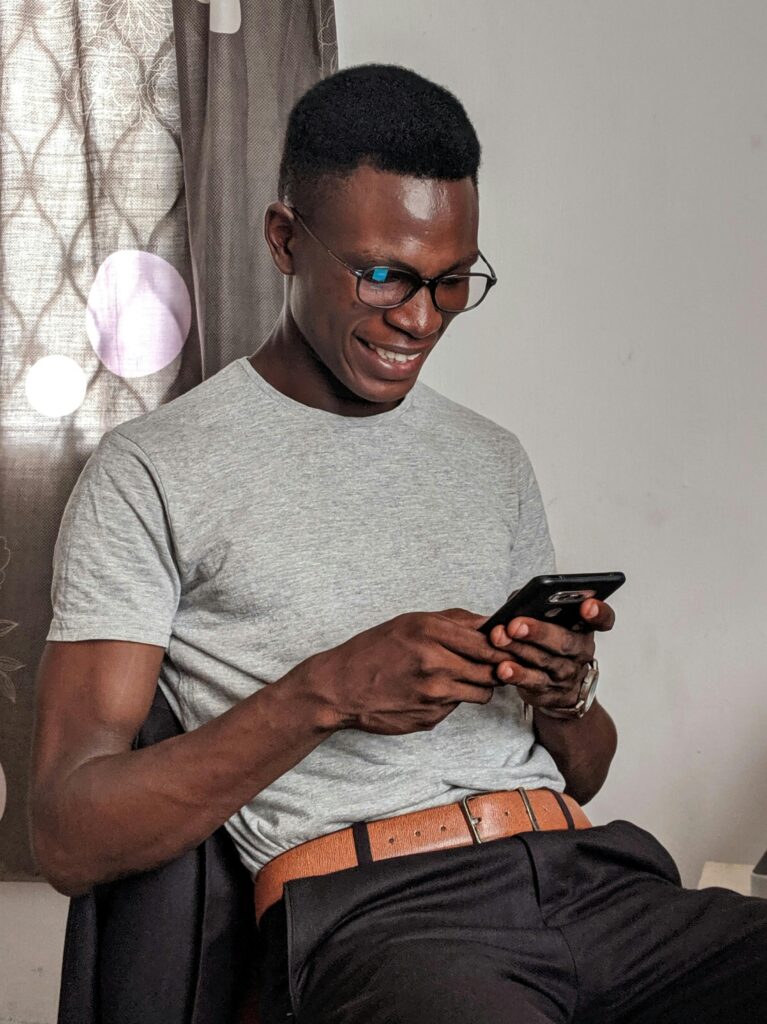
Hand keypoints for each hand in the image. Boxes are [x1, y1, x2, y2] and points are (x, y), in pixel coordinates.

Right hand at [306, 608, 514, 734]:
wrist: (339, 688)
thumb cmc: (373, 650)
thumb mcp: (409, 622)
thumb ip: (452, 621)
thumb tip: (489, 623)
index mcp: (430, 632)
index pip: (488, 641)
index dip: (502, 645)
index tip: (504, 645)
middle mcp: (435, 662)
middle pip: (491, 668)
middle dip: (495, 667)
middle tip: (491, 664)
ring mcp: (434, 693)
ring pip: (482, 692)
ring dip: (478, 685)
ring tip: (460, 677)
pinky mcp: (431, 717)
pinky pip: (458, 707)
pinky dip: (453, 699)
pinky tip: (432, 692)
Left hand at [485, 599, 615, 714]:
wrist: (559, 689)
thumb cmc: (550, 644)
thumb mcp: (551, 623)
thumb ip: (537, 606)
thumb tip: (518, 599)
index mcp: (584, 627)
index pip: (602, 619)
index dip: (598, 613)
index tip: (587, 605)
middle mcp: (580, 651)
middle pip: (564, 641)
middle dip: (538, 632)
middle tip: (515, 625)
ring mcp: (567, 674)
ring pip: (543, 661)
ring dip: (518, 650)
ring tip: (499, 639)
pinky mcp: (550, 692)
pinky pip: (533, 683)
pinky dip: (517, 675)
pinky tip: (502, 668)